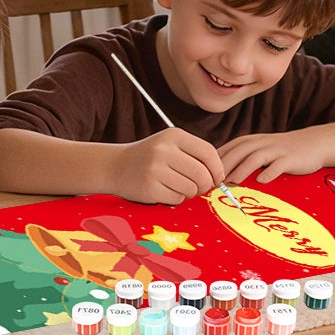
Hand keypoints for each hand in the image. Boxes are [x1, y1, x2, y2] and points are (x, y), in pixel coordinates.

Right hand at [107, 129, 225, 203]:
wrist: (114, 166)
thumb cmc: (149, 158)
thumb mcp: (170, 145)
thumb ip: (195, 155)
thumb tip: (221, 176)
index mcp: (173, 135)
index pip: (208, 152)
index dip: (218, 169)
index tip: (217, 178)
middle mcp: (164, 149)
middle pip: (202, 174)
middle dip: (204, 185)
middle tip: (196, 187)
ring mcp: (155, 168)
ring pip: (191, 189)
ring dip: (188, 193)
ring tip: (175, 186)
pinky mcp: (149, 187)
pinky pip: (177, 198)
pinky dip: (175, 199)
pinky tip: (163, 191)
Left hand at [219, 130, 324, 184]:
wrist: (311, 144)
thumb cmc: (278, 152)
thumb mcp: (256, 150)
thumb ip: (237, 159)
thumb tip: (213, 175)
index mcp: (248, 142)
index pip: (226, 150)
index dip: (213, 163)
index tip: (202, 177)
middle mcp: (259, 143)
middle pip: (237, 152)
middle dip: (223, 167)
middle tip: (212, 183)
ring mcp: (275, 150)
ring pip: (255, 158)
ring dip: (242, 169)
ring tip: (231, 182)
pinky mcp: (290, 158)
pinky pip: (278, 165)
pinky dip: (270, 173)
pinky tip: (262, 182)